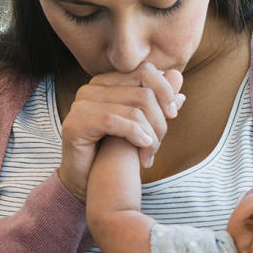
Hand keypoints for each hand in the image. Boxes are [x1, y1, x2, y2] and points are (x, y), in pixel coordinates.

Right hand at [58, 63, 183, 200]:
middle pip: (143, 93)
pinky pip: (114, 122)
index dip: (164, 90)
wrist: (85, 181)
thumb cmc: (112, 152)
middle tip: (157, 144)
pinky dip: (135, 135)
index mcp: (106, 82)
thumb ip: (157, 99)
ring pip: (133, 111)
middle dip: (159, 121)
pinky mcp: (75, 124)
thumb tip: (177, 76)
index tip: (172, 114)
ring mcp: (80, 105)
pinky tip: (143, 149)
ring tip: (149, 155)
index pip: (144, 71)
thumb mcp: (141, 124)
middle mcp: (91, 88)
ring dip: (150, 136)